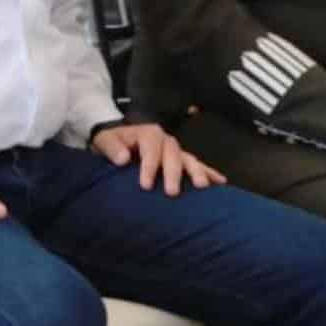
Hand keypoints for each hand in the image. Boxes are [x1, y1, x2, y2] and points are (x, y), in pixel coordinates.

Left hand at [92, 124, 224, 195]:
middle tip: (172, 192)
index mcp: (147, 133)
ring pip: (188, 159)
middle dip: (173, 173)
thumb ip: (112, 147)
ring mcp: (175, 150)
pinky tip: (221, 182)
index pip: (151, 147)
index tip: (145, 185)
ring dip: (196, 172)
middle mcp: (165, 140)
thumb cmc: (111, 143)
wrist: (117, 141)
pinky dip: (209, 172)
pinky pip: (197, 165)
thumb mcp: (105, 140)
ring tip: (202, 186)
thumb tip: (123, 158)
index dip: (149, 166)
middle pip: (172, 154)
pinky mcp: (181, 160)